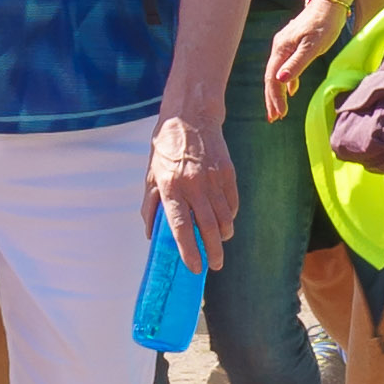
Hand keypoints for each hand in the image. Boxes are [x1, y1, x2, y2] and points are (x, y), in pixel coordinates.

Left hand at [153, 108, 239, 271]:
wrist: (191, 116)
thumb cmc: (167, 147)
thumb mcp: (151, 174)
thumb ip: (151, 205)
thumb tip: (152, 234)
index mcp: (170, 187)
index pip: (181, 226)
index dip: (189, 250)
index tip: (194, 267)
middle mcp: (193, 185)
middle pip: (208, 227)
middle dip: (213, 251)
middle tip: (215, 265)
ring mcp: (213, 179)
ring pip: (225, 217)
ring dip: (224, 235)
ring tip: (220, 243)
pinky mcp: (228, 173)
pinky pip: (232, 203)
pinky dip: (230, 216)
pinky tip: (225, 220)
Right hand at [261, 0, 351, 116]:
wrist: (330, 4)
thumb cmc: (324, 25)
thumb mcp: (312, 46)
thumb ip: (296, 64)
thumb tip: (280, 80)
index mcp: (281, 49)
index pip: (273, 78)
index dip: (275, 98)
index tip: (280, 115)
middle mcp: (279, 47)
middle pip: (271, 77)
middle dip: (272, 99)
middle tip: (273, 119)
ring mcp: (285, 45)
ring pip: (277, 73)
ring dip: (278, 92)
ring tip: (279, 110)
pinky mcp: (294, 44)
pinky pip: (285, 66)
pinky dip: (287, 81)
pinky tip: (291, 90)